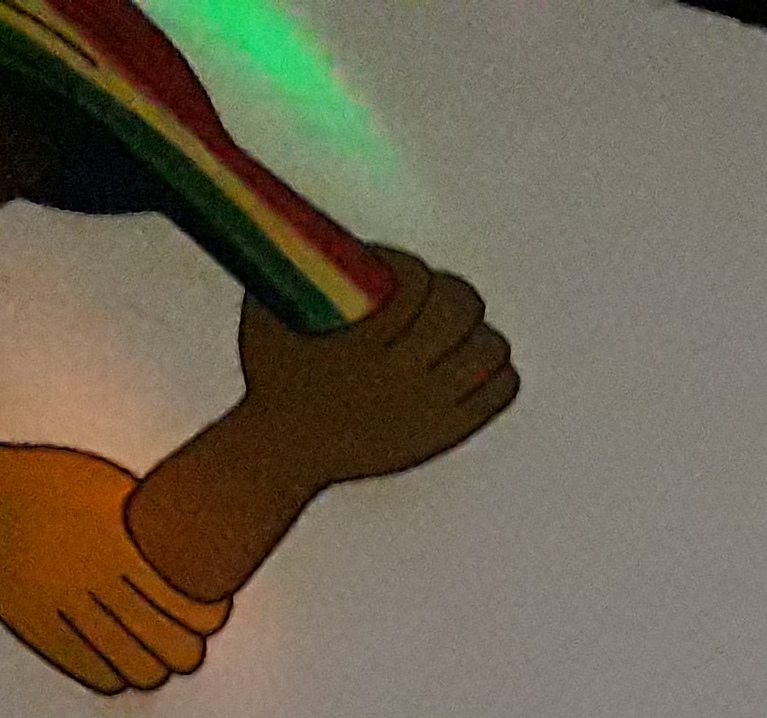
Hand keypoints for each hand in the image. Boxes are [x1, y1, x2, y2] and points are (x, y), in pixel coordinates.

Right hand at [0, 331, 222, 694]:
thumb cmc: (42, 481)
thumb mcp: (106, 485)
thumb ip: (148, 520)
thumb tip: (195, 542)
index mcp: (121, 543)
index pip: (193, 607)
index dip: (211, 618)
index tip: (210, 612)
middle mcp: (96, 579)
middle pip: (174, 648)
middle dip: (188, 649)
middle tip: (185, 640)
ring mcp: (64, 607)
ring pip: (138, 669)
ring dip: (154, 668)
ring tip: (154, 657)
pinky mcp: (35, 628)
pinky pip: (94, 674)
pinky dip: (115, 676)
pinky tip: (119, 664)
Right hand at [230, 252, 519, 487]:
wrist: (286, 451)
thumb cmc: (273, 374)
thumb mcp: (264, 314)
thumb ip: (288, 264)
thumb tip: (301, 216)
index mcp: (362, 343)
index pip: (415, 281)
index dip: (406, 264)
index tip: (390, 269)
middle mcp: (401, 375)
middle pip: (460, 309)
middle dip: (448, 291)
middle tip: (433, 295)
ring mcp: (430, 406)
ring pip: (489, 348)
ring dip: (476, 331)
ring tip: (456, 330)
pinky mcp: (449, 431)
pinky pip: (501, 390)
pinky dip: (497, 369)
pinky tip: (474, 361)